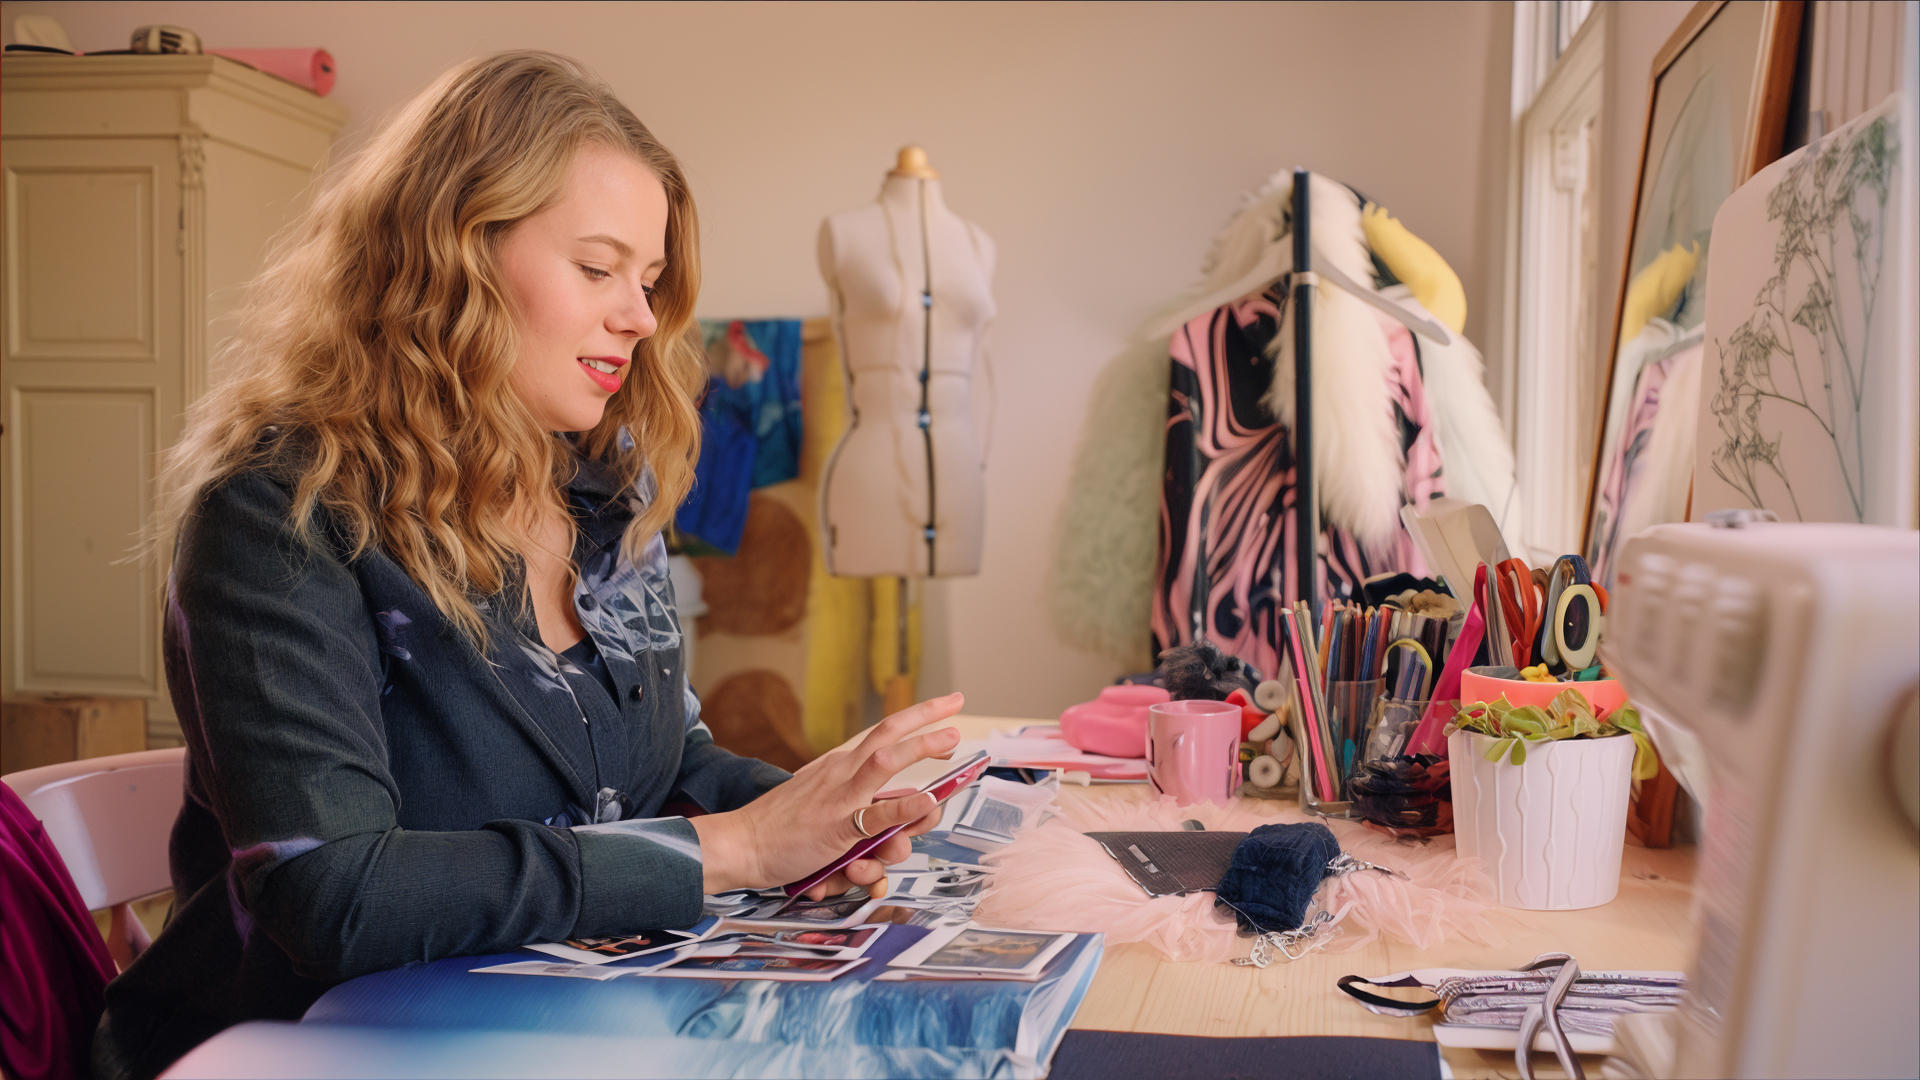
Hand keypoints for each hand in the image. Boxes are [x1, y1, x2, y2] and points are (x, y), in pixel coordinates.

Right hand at [689, 693, 963, 895]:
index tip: (939, 715)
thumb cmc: (779, 831)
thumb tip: (898, 830)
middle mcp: (841, 773)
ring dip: (923, 747)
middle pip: (888, 732)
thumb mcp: (823, 812)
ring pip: (888, 761)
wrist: (742, 844)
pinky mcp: (838, 826)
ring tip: (951, 739)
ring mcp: (841, 797)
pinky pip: (879, 814)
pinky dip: (906, 806)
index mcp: (837, 766)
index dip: (912, 722)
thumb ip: (862, 818)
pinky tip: (928, 799)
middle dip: (925, 714)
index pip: (880, 735)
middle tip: (955, 702)